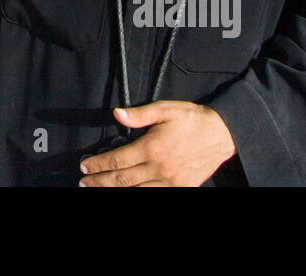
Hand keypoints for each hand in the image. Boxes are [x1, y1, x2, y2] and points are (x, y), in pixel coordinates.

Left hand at [79, 101, 235, 186]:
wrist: (222, 135)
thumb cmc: (191, 120)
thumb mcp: (165, 110)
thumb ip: (139, 115)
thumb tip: (116, 114)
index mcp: (152, 148)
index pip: (118, 160)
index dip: (98, 164)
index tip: (85, 165)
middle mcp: (159, 168)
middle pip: (122, 179)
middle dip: (99, 181)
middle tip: (83, 182)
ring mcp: (170, 181)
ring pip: (136, 191)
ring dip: (113, 190)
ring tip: (97, 189)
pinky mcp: (181, 188)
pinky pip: (155, 196)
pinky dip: (138, 195)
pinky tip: (127, 192)